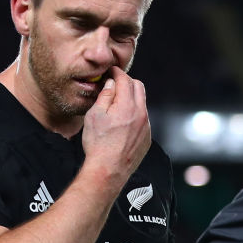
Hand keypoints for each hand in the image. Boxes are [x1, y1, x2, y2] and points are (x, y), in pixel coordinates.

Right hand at [82, 66, 150, 186]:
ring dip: (131, 99)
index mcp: (127, 106)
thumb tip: (110, 84)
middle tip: (114, 85)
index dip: (116, 72)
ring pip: (141, 104)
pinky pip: (143, 119)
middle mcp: (141, 114)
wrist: (108, 171)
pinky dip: (134, 115)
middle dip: (127, 82)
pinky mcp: (147, 138)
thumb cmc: (98, 144)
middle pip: (138, 87)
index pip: (125, 80)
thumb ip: (105, 96)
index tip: (110, 71)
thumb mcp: (94, 116)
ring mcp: (146, 127)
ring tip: (116, 106)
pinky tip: (122, 124)